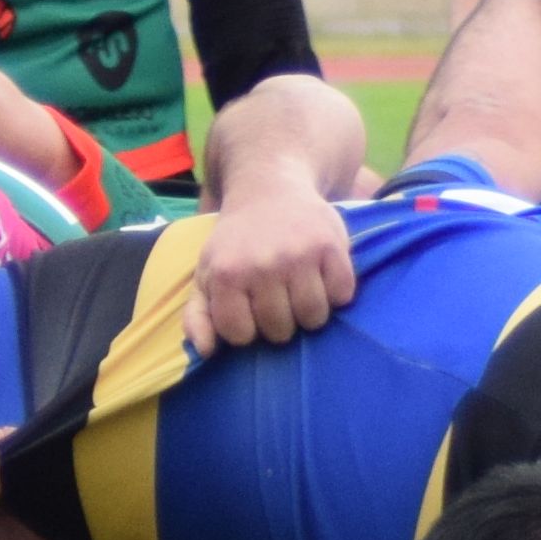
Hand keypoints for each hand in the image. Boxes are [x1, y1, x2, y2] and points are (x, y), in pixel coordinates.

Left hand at [188, 181, 357, 348]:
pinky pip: (342, 295)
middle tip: (277, 296)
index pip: (241, 335)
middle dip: (279, 321)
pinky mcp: (331, 246)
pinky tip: (321, 275)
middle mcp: (262, 265)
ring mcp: (299, 255)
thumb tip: (205, 351)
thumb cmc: (236, 241)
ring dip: (309, 311)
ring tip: (300, 289)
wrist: (269, 188)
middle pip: (280, 331)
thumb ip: (198, 315)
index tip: (248, 309)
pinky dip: (336, 292)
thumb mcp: (206, 273)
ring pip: (314, 318)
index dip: (246, 328)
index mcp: (226, 274)